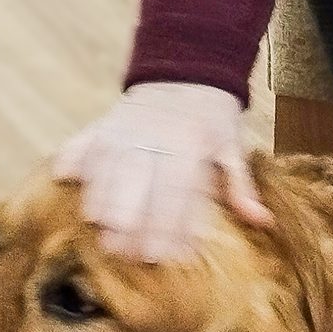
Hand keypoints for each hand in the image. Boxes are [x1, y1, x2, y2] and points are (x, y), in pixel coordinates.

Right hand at [51, 82, 271, 261]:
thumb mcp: (232, 147)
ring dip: (100, 207)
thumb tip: (262, 222)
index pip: (173, 191)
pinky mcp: (99, 128)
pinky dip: (73, 169)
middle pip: (131, 184)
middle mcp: (151, 135)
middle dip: (127, 224)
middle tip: (129, 255)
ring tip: (105, 237)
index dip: (166, 227)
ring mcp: (121, 131)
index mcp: (188, 142)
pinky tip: (70, 186)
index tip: (163, 258)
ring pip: (101, 171)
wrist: (184, 73)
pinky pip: (78, 149)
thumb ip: (240, 186)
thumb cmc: (211, 119)